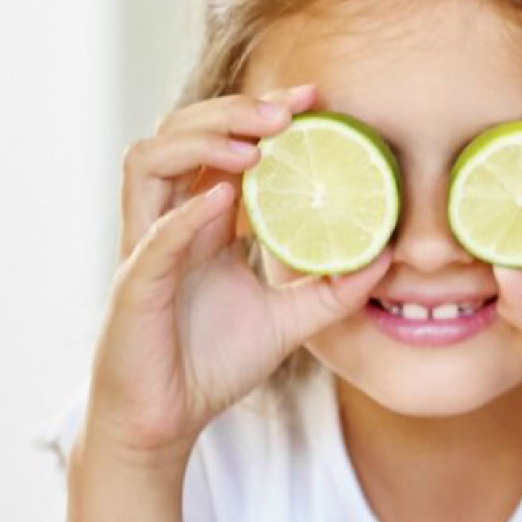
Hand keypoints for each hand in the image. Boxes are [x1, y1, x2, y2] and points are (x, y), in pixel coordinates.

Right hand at [85, 85, 389, 468]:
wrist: (168, 421)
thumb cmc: (212, 364)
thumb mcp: (291, 321)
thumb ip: (334, 289)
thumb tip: (389, 258)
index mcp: (202, 221)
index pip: (222, 145)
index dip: (260, 113)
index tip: (314, 100)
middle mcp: (167, 221)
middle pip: (183, 134)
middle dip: (234, 111)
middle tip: (291, 107)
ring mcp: (144, 248)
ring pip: (149, 161)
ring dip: (202, 142)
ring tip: (258, 143)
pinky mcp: (132, 285)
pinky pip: (152, 236)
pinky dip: (185, 212)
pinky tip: (224, 198)